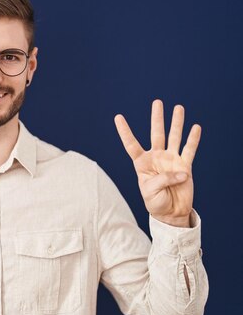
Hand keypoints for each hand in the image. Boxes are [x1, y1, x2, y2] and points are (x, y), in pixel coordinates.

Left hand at [114, 99, 201, 226]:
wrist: (170, 212)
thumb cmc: (155, 202)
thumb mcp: (151, 191)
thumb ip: (163, 179)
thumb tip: (181, 171)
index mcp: (141, 163)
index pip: (131, 144)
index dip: (125, 131)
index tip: (118, 117)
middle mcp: (156, 157)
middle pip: (156, 134)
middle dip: (157, 118)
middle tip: (157, 102)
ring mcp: (171, 159)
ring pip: (174, 137)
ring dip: (177, 123)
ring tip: (178, 107)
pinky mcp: (185, 165)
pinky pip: (189, 149)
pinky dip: (193, 139)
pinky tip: (195, 127)